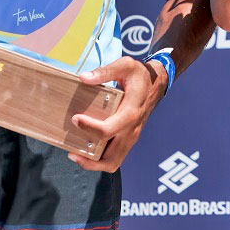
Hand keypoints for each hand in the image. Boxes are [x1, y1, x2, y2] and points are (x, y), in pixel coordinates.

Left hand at [67, 55, 168, 171]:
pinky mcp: (129, 139)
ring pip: (114, 162)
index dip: (89, 127)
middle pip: (111, 157)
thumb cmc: (140, 75)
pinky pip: (115, 157)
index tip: (75, 119)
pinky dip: (101, 160)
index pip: (108, 130)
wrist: (156, 84)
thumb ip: (105, 71)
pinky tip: (88, 150)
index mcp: (131, 113)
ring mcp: (131, 137)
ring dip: (95, 164)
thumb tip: (84, 78)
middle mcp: (132, 130)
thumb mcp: (125, 65)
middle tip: (72, 152)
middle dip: (90, 160)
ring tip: (77, 156)